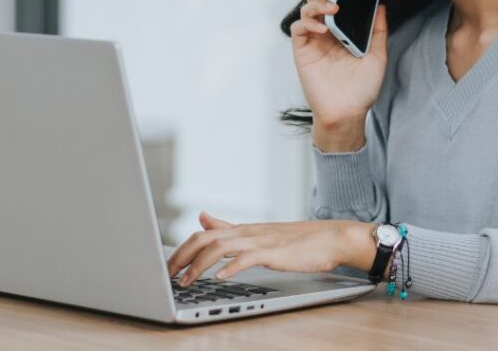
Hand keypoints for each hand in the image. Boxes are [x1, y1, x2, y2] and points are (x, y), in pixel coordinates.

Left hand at [166, 211, 375, 286]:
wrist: (330, 238)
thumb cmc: (297, 241)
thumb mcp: (257, 233)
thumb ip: (228, 227)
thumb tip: (202, 217)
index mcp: (241, 230)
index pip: (202, 234)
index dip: (181, 249)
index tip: (166, 266)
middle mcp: (246, 232)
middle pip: (204, 239)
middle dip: (181, 257)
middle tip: (166, 275)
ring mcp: (260, 240)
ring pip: (220, 247)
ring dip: (199, 265)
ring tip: (186, 281)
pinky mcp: (274, 252)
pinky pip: (248, 257)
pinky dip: (232, 267)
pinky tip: (220, 277)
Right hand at [289, 0, 388, 130]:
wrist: (348, 112)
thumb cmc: (362, 88)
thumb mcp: (377, 56)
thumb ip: (377, 31)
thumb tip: (381, 7)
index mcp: (342, 29)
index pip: (337, 0)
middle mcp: (325, 31)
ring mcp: (313, 40)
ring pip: (307, 10)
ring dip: (318, 4)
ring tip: (332, 8)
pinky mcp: (302, 51)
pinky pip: (299, 29)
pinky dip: (308, 23)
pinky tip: (322, 28)